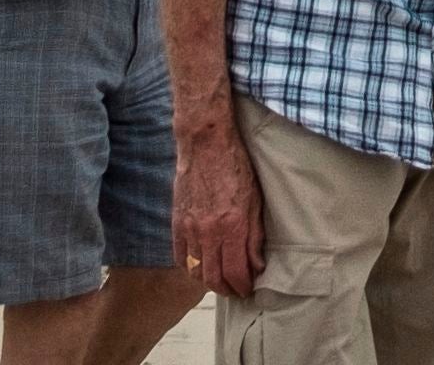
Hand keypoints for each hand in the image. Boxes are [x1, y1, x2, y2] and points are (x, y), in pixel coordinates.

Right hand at [179, 121, 265, 297]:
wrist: (205, 144)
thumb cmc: (235, 167)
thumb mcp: (255, 199)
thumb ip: (255, 235)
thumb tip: (257, 265)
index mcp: (232, 226)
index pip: (236, 272)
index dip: (243, 287)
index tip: (248, 289)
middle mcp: (209, 232)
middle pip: (214, 278)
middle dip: (227, 290)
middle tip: (236, 290)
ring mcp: (190, 229)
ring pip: (196, 272)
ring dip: (209, 282)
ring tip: (220, 281)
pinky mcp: (176, 223)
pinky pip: (180, 258)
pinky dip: (190, 269)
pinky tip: (200, 268)